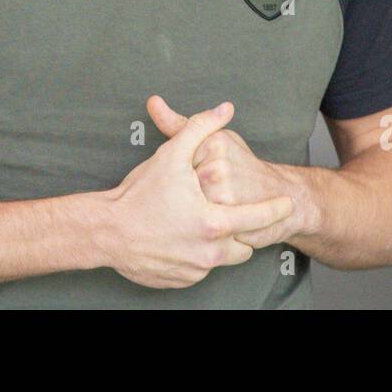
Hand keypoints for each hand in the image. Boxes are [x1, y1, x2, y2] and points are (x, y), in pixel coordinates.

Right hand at [100, 101, 294, 288]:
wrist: (106, 231)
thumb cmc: (139, 194)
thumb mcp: (172, 154)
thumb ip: (201, 128)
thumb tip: (225, 109)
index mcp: (214, 223)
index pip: (258, 218)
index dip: (275, 209)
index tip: (285, 205)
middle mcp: (208, 253)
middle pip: (243, 247)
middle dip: (241, 231)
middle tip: (227, 213)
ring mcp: (194, 270)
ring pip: (222, 260)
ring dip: (218, 244)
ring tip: (200, 224)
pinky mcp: (180, 281)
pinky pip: (199, 270)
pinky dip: (196, 256)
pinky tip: (180, 238)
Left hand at [147, 95, 309, 247]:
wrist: (285, 194)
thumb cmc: (243, 166)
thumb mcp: (213, 140)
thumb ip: (180, 125)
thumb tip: (152, 101)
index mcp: (213, 143)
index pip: (177, 161)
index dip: (185, 173)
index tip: (202, 174)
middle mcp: (217, 167)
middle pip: (181, 187)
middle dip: (189, 195)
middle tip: (211, 192)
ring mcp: (225, 196)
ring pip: (190, 208)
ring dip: (197, 212)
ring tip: (217, 205)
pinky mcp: (232, 221)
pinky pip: (202, 227)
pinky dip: (208, 227)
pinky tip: (222, 219)